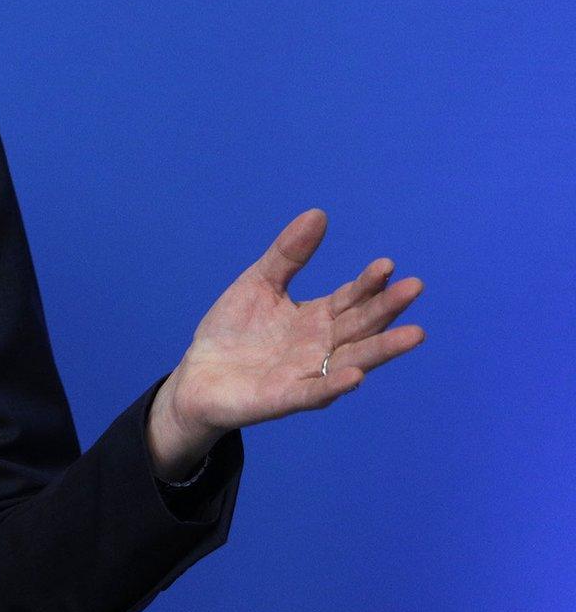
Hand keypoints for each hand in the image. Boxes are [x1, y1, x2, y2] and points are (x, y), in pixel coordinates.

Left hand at [146, 209, 426, 478]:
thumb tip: (318, 213)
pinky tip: (355, 376)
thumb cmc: (233, 330)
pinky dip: (333, 385)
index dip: (368, 283)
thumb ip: (288, 254)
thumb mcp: (259, 282)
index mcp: (316, 318)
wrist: (197, 375)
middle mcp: (320, 346)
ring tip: (414, 334)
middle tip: (415, 286)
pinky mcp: (284, 398)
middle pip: (360, 325)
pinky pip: (314, 392)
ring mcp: (307, 374)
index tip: (387, 264)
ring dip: (382, 349)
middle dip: (387, 308)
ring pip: (352, 360)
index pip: (351, 298)